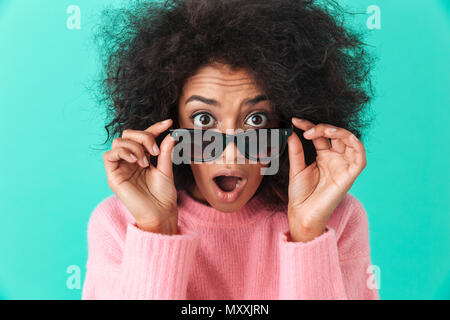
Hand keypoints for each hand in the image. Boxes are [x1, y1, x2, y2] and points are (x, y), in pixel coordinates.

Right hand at [103, 119, 177, 233]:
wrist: (160, 214)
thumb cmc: (163, 196)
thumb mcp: (166, 170)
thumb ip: (165, 152)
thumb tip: (170, 134)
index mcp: (142, 157)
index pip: (144, 136)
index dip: (155, 127)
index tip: (169, 124)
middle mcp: (129, 161)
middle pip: (128, 135)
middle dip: (144, 136)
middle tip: (155, 151)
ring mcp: (120, 168)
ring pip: (119, 142)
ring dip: (134, 147)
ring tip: (146, 161)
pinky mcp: (113, 176)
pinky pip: (108, 156)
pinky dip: (122, 152)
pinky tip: (135, 160)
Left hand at [286, 117, 366, 241]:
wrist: (302, 214)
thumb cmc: (300, 194)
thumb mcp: (296, 168)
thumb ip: (296, 151)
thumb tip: (292, 132)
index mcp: (323, 156)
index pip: (320, 135)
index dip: (309, 126)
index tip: (295, 121)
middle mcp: (335, 159)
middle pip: (336, 135)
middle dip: (322, 127)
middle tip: (306, 129)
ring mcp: (343, 166)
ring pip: (350, 141)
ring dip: (339, 131)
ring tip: (322, 131)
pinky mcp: (350, 175)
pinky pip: (360, 157)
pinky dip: (356, 144)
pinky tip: (343, 137)